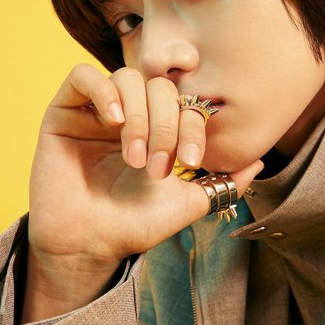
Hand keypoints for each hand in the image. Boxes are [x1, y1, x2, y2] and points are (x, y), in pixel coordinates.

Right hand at [28, 64, 263, 264]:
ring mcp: (96, 109)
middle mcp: (128, 112)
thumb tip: (259, 161)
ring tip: (135, 156)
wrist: (88, 247)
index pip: (182, 102)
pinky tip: (112, 120)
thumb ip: (224, 182)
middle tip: (158, 166)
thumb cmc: (134, 225)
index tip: (190, 161)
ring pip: (127, 78)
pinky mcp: (64, 110)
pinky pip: (82, 76)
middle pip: (158, 87)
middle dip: (166, 125)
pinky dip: (103, 91)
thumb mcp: (187, 203)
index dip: (191, 125)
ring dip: (138, 116)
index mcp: (156, 126)